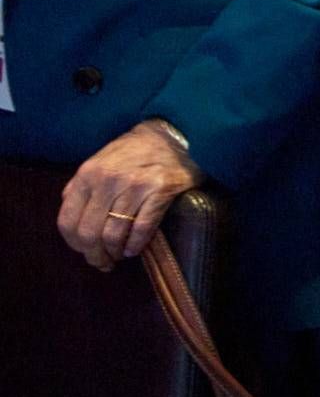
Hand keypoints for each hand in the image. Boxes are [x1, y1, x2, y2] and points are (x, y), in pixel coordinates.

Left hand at [58, 120, 200, 270]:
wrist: (174, 134)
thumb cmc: (135, 151)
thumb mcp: (100, 161)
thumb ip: (81, 186)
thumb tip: (70, 214)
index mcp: (88, 174)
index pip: (67, 221)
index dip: (74, 244)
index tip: (85, 252)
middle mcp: (108, 180)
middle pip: (89, 233)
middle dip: (95, 255)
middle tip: (103, 262)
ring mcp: (135, 185)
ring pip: (114, 234)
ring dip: (115, 252)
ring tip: (119, 255)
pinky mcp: (161, 190)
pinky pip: (142, 228)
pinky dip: (136, 245)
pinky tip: (134, 248)